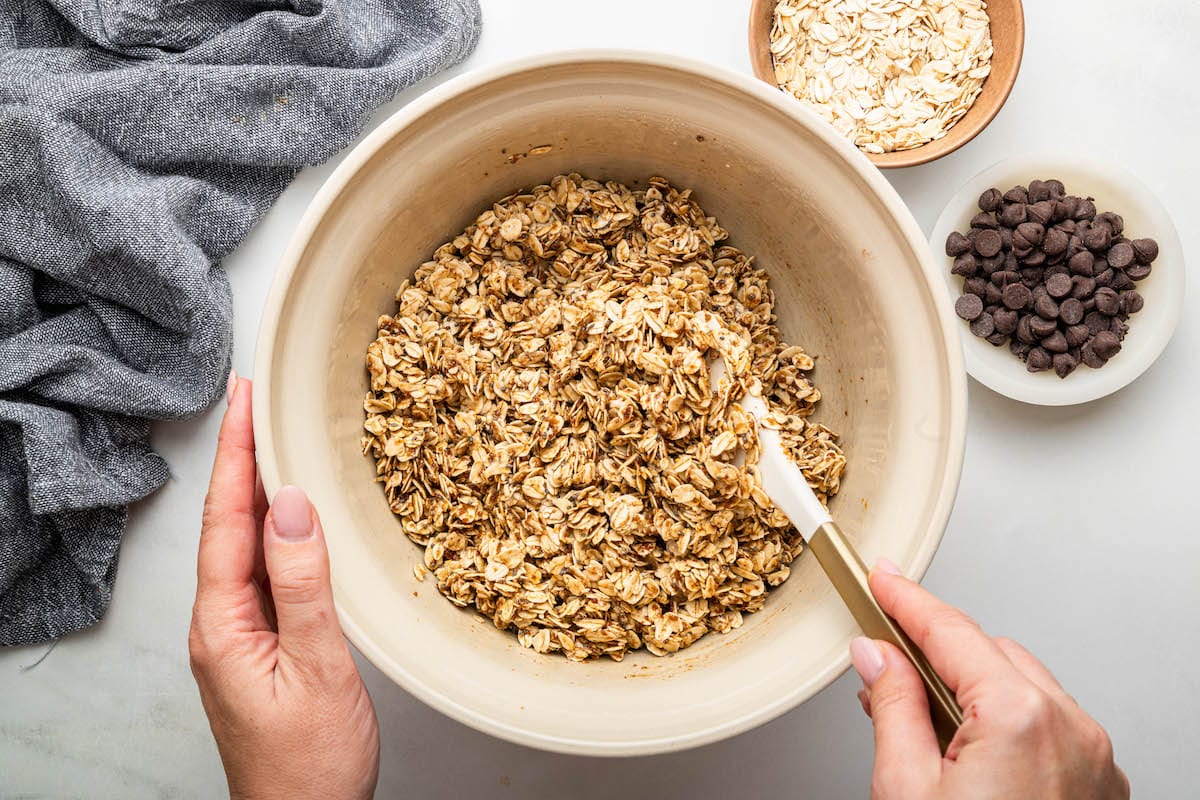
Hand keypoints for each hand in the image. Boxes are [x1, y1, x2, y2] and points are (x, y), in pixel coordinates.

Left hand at [189, 375, 378, 799]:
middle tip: (253, 400)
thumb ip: (302, 584)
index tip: (244, 399)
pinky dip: (274, 531)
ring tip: (269, 439)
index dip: (236, 453)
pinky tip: (290, 517)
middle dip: (239, 457)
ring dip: (255, 490)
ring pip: (244, 546)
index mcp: (225, 625)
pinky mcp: (261, 648)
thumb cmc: (311, 763)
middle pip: (227, 524)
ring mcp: (239, 637)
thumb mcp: (317, 668)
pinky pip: (263, 573)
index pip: (226, 519)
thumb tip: (290, 505)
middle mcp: (222, 625)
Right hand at [850, 559, 1127, 799]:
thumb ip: (892, 709)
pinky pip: (1052, 722)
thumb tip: (876, 659)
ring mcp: (1093, 757)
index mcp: (1020, 718)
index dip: (907, 599)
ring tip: (926, 730)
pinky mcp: (1101, 783)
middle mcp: (1070, 728)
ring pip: (1025, 684)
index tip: (883, 578)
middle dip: (938, 651)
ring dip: (976, 688)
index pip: (950, 632)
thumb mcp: (906, 790)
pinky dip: (1010, 721)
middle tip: (884, 664)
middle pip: (991, 653)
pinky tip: (971, 753)